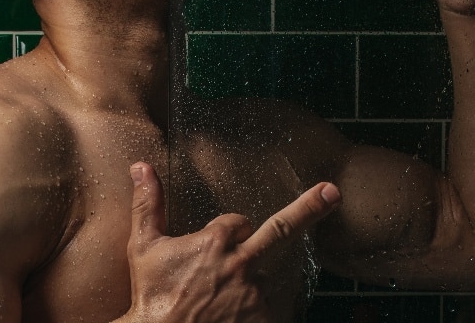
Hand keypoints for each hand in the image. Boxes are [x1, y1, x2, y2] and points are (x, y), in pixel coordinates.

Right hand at [123, 162, 339, 321]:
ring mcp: (255, 296)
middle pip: (279, 231)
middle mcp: (241, 265)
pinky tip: (229, 316)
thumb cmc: (152, 296)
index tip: (215, 246)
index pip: (237, 222)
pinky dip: (253, 312)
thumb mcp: (144, 247)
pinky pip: (268, 310)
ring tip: (217, 304)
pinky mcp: (262, 320)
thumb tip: (142, 166)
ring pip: (263, 279)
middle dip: (309, 208)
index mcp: (215, 241)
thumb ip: (148, 204)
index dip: (228, 231)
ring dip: (248, 285)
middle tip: (332, 193)